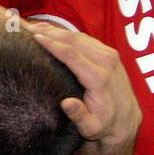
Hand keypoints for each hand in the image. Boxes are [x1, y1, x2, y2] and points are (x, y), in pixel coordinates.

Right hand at [26, 21, 141, 153]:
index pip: (72, 55)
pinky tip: (52, 31)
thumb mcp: (91, 128)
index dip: (52, 44)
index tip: (35, 37)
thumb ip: (79, 116)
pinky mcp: (108, 53)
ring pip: (78, 36)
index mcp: (99, 78)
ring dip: (56, 30)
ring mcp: (109, 55)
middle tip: (27, 28)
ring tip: (35, 26)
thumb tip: (66, 103)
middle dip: (50, 32)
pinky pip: (85, 38)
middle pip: (73, 41)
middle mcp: (106, 62)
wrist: (126, 120)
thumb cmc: (104, 125)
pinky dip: (67, 33)